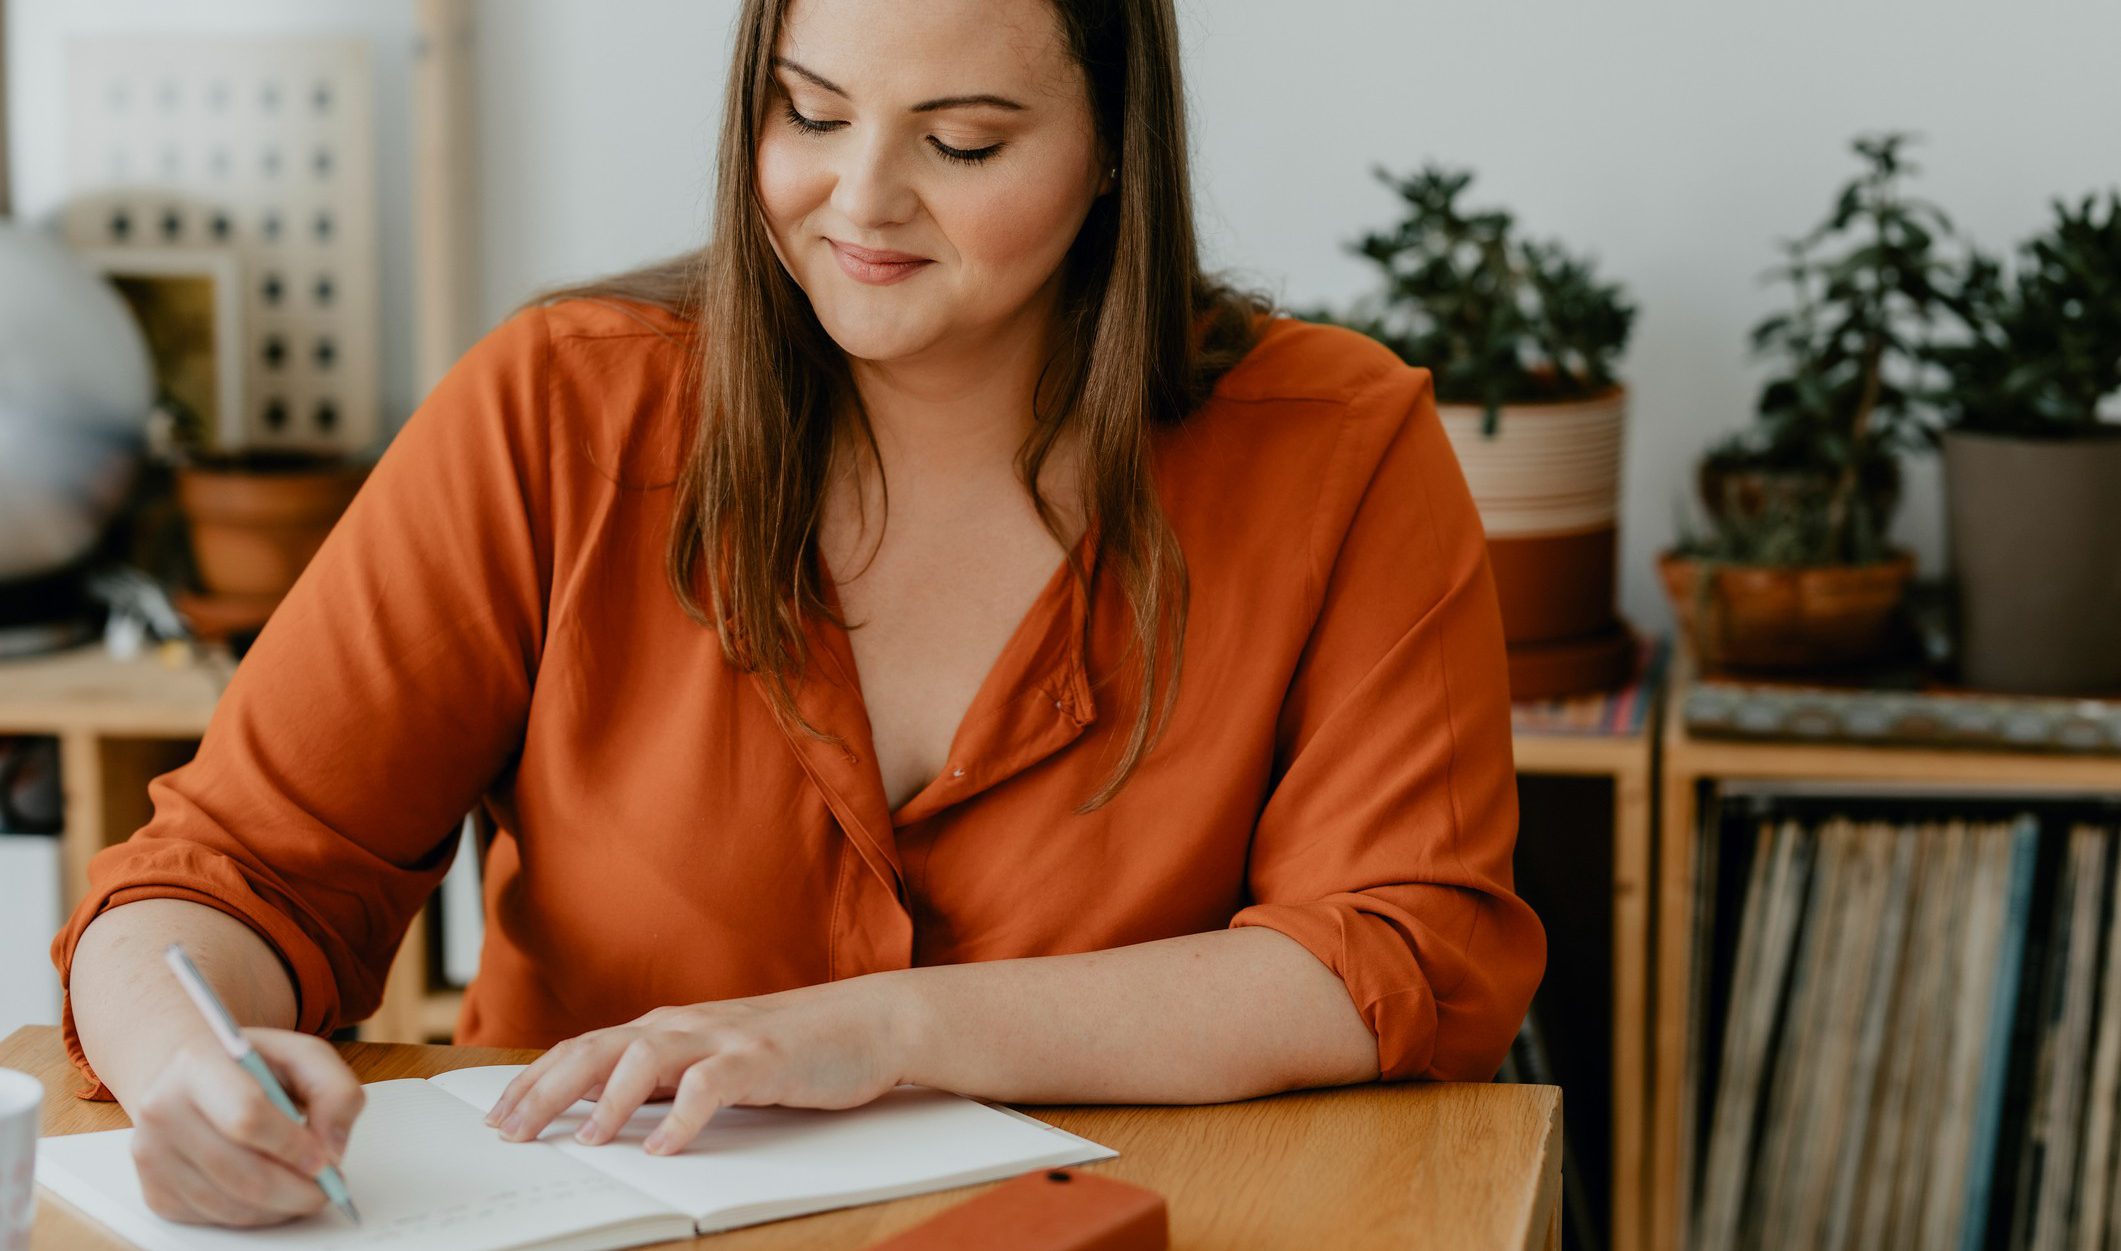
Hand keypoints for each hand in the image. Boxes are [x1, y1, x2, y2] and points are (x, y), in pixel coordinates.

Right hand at [127, 1027, 363, 1226]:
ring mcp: (152, 1155)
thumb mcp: (304, 1056)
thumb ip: (335, 1091)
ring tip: (305, 1187)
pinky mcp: (155, 1192)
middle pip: (240, 1173)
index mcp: (197, 1064)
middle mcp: (162, 1110)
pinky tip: (272, 1192)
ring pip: (230, 1205)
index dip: (292, 1145)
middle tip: (329, 1187)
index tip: (325, 1160)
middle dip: (297, 1190)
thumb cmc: (251, 1066)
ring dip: (280, 1207)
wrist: (189, 1077)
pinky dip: (255, 1215)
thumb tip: (333, 1149)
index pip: (246, 1116)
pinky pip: (215, 1219)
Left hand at [481, 976, 911, 1154]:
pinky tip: (665, 1148)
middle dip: (546, 1090)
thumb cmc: (796, 1045)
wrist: (872, 1020)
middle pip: (597, 1049)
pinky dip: (684, 1117)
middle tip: (510, 1131)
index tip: (499, 1115)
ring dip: (609, 1101)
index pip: (585, 1048)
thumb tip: (612, 1111)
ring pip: (646, 1058)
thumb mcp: (717, 1058)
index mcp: (669, 1027)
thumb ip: (669, 1077)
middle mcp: (685, 1025)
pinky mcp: (762, 1059)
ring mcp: (723, 1038)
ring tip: (586, 1141)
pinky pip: (712, 1085)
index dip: (535, 1080)